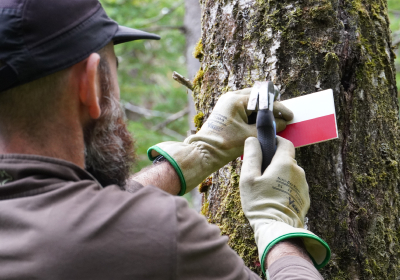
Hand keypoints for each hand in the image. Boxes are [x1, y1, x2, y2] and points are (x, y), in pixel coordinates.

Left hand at [148, 88, 292, 194]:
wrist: (205, 152)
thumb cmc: (225, 144)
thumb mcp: (251, 135)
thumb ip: (269, 127)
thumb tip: (283, 123)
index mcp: (236, 100)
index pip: (263, 100)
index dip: (279, 108)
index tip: (290, 115)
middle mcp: (231, 97)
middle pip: (258, 96)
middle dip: (271, 106)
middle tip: (283, 115)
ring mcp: (227, 103)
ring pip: (251, 102)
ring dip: (263, 110)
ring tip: (275, 120)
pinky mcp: (226, 110)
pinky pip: (244, 108)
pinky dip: (254, 114)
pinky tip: (263, 122)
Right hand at [239, 136, 329, 273]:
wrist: (277, 230)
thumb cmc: (260, 203)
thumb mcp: (248, 178)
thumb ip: (252, 156)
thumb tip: (253, 140)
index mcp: (285, 163)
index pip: (285, 143)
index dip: (274, 141)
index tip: (265, 146)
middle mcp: (299, 172)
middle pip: (286, 159)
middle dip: (273, 162)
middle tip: (259, 173)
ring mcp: (303, 186)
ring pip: (290, 174)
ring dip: (279, 176)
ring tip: (265, 190)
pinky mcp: (305, 199)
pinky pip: (293, 187)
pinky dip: (285, 188)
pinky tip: (274, 199)